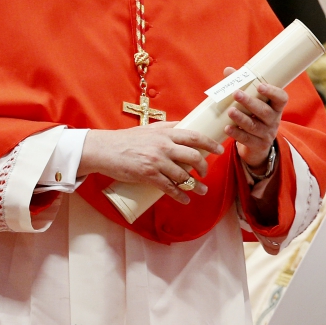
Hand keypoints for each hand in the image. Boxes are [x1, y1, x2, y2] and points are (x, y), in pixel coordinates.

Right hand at [79, 122, 224, 204]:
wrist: (105, 150)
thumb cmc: (127, 139)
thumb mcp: (149, 128)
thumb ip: (167, 127)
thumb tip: (183, 125)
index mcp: (166, 133)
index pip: (194, 137)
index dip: (210, 144)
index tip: (219, 150)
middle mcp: (164, 146)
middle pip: (193, 157)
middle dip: (203, 166)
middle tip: (205, 172)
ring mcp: (157, 162)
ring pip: (183, 175)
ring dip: (195, 185)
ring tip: (202, 190)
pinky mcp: (148, 175)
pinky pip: (170, 188)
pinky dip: (180, 195)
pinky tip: (185, 199)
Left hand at [222, 67, 287, 168]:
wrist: (257, 145)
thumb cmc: (254, 116)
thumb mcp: (252, 102)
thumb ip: (242, 85)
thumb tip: (228, 70)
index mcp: (275, 107)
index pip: (281, 98)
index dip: (272, 92)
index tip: (260, 86)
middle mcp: (274, 120)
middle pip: (264, 111)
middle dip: (250, 102)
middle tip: (236, 93)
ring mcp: (267, 134)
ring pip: (254, 126)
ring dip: (241, 118)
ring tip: (230, 111)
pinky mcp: (258, 145)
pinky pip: (247, 140)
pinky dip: (236, 133)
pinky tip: (227, 128)